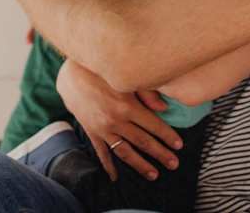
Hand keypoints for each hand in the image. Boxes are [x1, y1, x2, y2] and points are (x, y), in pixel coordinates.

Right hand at [56, 60, 181, 181]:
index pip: (154, 126)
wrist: (71, 75)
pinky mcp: (91, 131)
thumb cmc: (102, 72)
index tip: (179, 145)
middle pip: (143, 142)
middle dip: (160, 154)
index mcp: (127, 106)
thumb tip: (164, 109)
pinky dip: (108, 165)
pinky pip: (101, 152)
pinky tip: (115, 177)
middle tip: (174, 164)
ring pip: (125, 152)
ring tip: (154, 174)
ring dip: (140, 165)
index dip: (168, 136)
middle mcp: (116, 121)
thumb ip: (147, 93)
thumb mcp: (126, 78)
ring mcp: (102, 129)